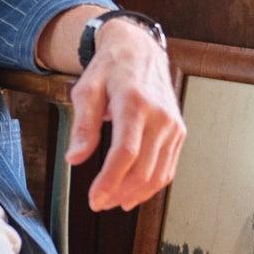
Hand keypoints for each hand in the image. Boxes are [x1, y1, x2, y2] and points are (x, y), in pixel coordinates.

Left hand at [66, 22, 184, 212]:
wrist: (140, 50)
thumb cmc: (111, 69)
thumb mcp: (87, 90)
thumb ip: (83, 125)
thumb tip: (74, 158)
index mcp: (134, 103)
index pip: (126, 152)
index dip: (110, 181)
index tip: (95, 198)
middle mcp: (159, 115)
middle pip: (143, 168)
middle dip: (118, 192)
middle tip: (98, 203)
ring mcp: (173, 125)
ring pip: (158, 173)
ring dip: (135, 194)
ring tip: (113, 201)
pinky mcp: (178, 132)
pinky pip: (167, 168)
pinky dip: (151, 186)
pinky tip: (133, 193)